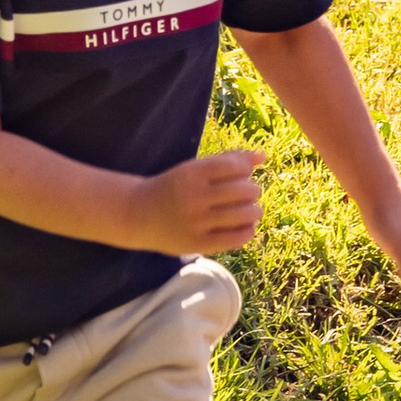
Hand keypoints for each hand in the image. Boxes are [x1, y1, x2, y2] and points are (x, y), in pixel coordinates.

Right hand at [132, 147, 266, 254]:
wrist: (138, 215)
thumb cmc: (174, 187)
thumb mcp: (195, 168)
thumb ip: (228, 160)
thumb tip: (262, 157)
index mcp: (192, 173)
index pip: (236, 167)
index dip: (246, 171)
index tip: (240, 176)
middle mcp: (195, 197)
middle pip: (245, 191)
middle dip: (253, 191)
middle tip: (248, 194)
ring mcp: (197, 222)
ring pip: (245, 214)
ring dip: (254, 211)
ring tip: (250, 210)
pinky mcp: (198, 244)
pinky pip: (237, 238)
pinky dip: (248, 230)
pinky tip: (244, 226)